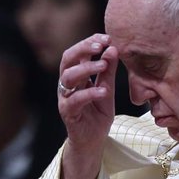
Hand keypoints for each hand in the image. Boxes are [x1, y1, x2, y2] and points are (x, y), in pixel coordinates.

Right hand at [57, 34, 117, 178]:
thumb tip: (113, 48)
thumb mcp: (107, 89)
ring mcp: (65, 99)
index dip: (89, 42)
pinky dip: (89, 93)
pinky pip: (74, 100)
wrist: (93, 142)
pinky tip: (103, 91)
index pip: (77, 52)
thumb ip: (108, 71)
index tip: (106, 36)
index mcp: (75, 75)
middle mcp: (66, 84)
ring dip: (86, 68)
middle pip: (67, 59)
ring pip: (68, 78)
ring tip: (103, 65)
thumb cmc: (98, 113)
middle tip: (100, 44)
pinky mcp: (68, 114)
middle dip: (83, 49)